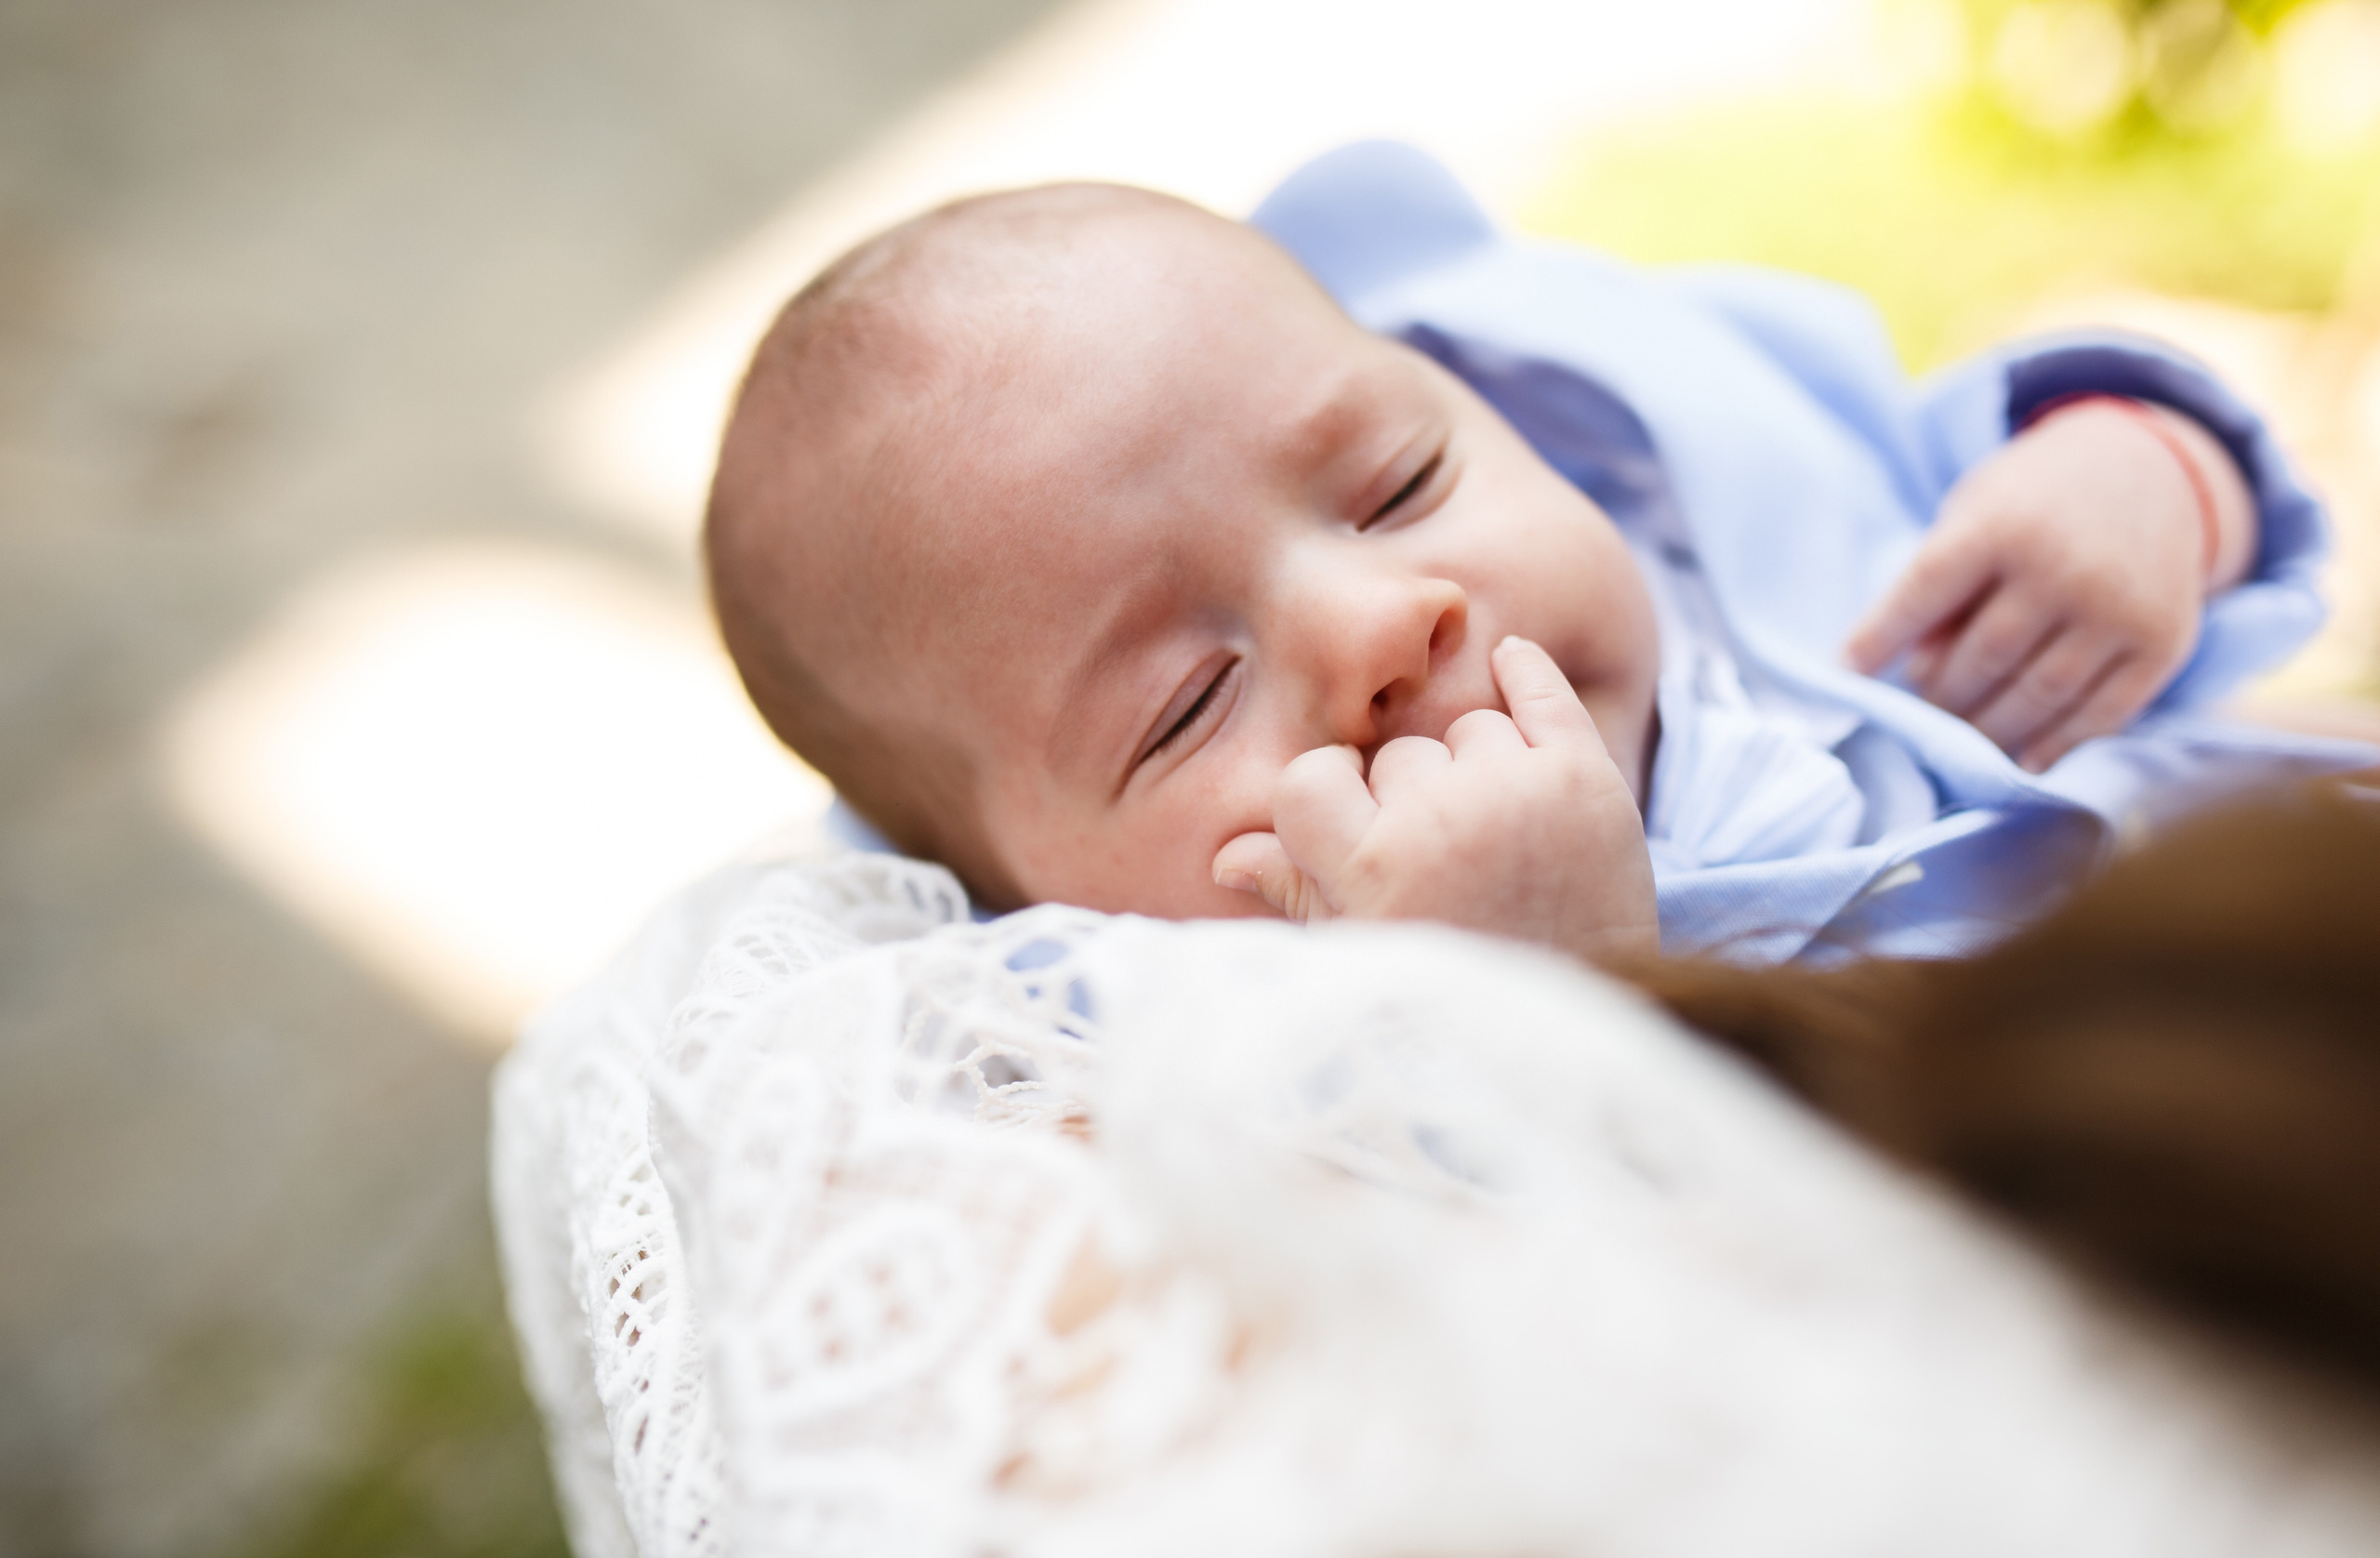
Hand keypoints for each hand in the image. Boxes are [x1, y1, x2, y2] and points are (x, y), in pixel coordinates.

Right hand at [1210, 636, 1657, 963]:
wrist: (1591, 1024)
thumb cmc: (1461, 994)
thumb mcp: (1368, 956)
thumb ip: (1300, 895)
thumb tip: (1229, 856)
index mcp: (1372, 868)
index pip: (1308, 779)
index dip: (1325, 795)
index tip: (1346, 817)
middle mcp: (1439, 819)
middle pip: (1398, 754)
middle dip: (1412, 795)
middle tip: (1444, 856)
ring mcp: (1517, 793)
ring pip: (1468, 728)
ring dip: (1476, 766)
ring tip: (1498, 832)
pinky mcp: (1587, 779)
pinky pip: (1543, 690)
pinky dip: (1525, 672)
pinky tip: (1510, 662)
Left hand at [1845, 398, 2252, 772]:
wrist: (2155, 472)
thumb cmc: (2038, 500)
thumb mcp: (1976, 511)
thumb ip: (1941, 582)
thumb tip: (1913, 667)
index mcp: (2004, 524)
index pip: (1923, 591)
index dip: (1880, 637)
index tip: (1846, 672)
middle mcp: (2065, 568)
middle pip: (1981, 659)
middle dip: (1942, 694)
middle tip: (1925, 706)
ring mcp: (2119, 610)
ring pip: (2036, 696)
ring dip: (1989, 728)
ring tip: (1964, 734)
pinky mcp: (2162, 644)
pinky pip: (2102, 714)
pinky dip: (2056, 745)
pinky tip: (2022, 758)